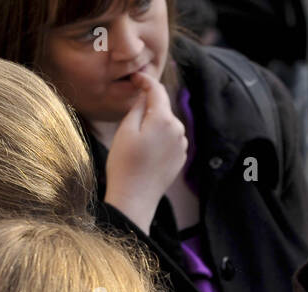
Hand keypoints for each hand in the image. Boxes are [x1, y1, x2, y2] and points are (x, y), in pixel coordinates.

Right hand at [103, 71, 188, 232]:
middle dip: (148, 106)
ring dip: (154, 124)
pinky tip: (146, 151)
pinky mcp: (181, 158)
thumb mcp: (126, 130)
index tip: (135, 78)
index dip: (145, 81)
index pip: (157, 90)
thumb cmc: (125, 164)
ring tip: (136, 139)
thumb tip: (145, 95)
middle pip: (162, 108)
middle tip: (128, 115)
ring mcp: (182, 145)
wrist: (135, 198)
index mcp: (164, 119)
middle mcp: (179, 130)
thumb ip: (137, 107)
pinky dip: (159, 138)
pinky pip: (170, 139)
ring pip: (167, 124)